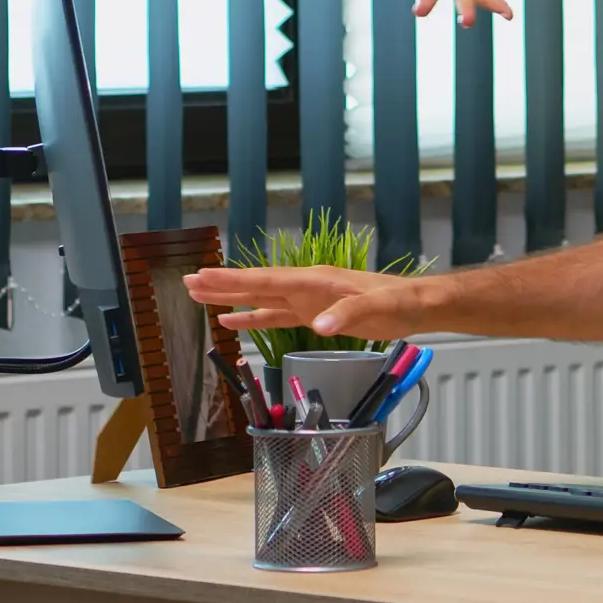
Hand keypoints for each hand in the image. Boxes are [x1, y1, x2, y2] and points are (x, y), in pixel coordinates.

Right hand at [183, 264, 428, 342]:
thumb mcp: (378, 309)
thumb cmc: (398, 303)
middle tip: (187, 282)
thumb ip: (348, 315)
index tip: (203, 275)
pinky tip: (233, 321)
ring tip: (200, 298)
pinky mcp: (313, 314)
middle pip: (256, 285)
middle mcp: (305, 286)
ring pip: (261, 298)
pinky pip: (275, 316)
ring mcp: (308, 300)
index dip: (234, 280)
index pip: (266, 279)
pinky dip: (253, 318)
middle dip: (222, 284)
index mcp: (315, 280)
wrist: (414, 305)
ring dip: (231, 299)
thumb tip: (319, 327)